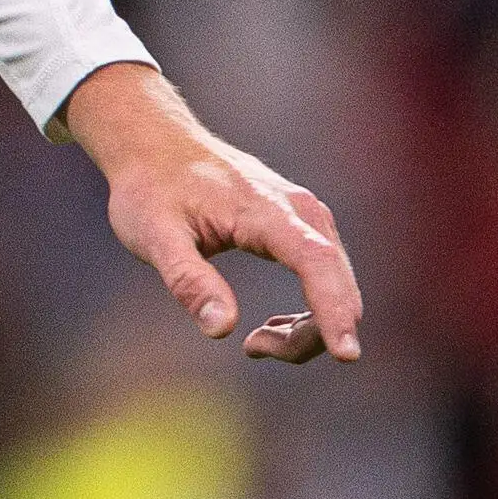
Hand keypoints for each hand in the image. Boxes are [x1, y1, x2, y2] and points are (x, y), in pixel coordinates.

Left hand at [65, 62, 363, 363]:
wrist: (155, 143)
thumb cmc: (150, 188)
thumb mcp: (153, 235)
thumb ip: (187, 280)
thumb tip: (222, 328)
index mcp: (265, 209)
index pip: (315, 262)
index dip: (334, 311)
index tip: (347, 355)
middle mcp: (300, 210)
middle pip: (334, 283)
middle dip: (310, 335)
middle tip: (254, 348)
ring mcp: (307, 216)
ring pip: (336, 285)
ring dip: (309, 328)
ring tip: (256, 342)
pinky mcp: (304, 225)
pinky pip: (327, 276)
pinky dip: (313, 311)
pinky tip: (275, 326)